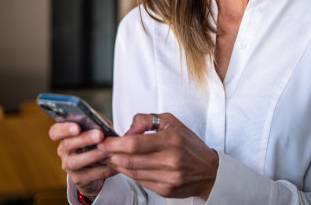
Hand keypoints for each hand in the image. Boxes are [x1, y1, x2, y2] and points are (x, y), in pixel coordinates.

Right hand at [49, 122, 118, 197]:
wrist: (100, 166)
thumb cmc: (98, 142)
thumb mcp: (98, 129)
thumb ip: (98, 124)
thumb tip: (101, 123)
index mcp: (66, 136)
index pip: (55, 131)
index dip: (63, 129)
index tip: (77, 127)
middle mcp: (64, 151)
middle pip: (67, 144)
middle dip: (84, 139)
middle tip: (100, 135)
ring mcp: (69, 166)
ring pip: (76, 162)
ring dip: (93, 155)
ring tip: (108, 151)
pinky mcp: (78, 179)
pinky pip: (90, 175)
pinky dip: (103, 169)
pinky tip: (113, 164)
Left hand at [98, 113, 218, 199]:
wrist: (209, 171)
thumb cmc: (188, 143)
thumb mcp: (171, 122)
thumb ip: (146, 120)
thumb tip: (128, 129)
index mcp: (171, 140)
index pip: (135, 144)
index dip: (115, 144)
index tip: (104, 141)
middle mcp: (170, 160)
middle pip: (130, 160)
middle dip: (111, 155)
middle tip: (101, 150)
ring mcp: (168, 178)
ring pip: (132, 172)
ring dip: (117, 165)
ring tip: (110, 157)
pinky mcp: (165, 190)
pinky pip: (140, 181)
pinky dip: (129, 173)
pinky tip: (125, 166)